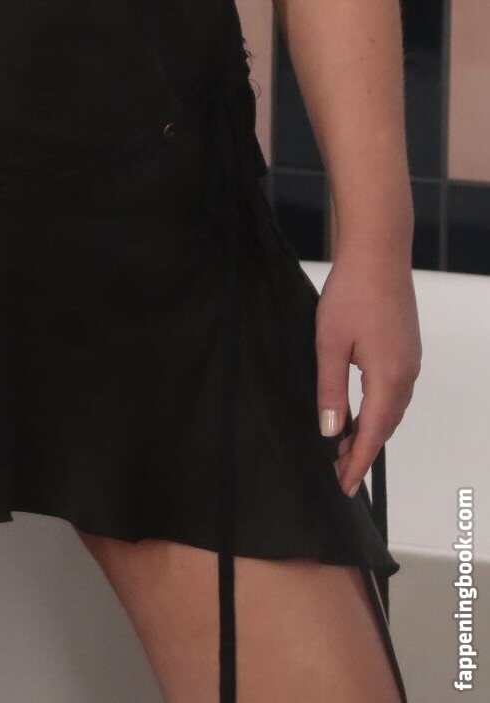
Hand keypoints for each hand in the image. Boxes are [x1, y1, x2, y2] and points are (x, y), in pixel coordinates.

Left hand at [315, 247, 420, 498]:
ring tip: (344, 445)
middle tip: (337, 471)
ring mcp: (410, 360)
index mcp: (389, 378)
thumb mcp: (329, 343)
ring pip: (391, 409)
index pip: (373, 434)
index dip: (357, 463)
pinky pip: (394, 391)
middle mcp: (406, 374)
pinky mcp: (406, 347)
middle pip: (386, 426)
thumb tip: (330, 431)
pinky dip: (378, 408)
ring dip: (370, 429)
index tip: (343, 486)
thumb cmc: (351, 293)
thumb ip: (330, 390)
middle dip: (363, 450)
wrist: (377, 252)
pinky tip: (360, 408)